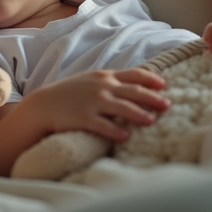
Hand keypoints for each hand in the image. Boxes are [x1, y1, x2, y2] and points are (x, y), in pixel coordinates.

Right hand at [0, 68, 168, 176]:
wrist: (43, 105)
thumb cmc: (68, 94)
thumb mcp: (89, 81)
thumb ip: (109, 82)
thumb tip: (132, 87)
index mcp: (105, 76)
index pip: (134, 75)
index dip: (151, 80)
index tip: (164, 86)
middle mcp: (102, 87)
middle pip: (134, 91)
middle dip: (153, 98)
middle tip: (168, 105)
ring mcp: (93, 102)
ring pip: (122, 108)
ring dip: (139, 114)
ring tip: (152, 121)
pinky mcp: (83, 118)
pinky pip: (103, 125)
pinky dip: (116, 131)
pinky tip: (126, 137)